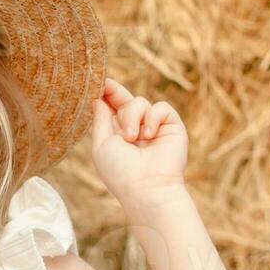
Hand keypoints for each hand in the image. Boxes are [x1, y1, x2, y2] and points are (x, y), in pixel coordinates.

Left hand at [89, 77, 188, 204]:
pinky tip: (148, 135)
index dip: (105, 93)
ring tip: (131, 138)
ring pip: (139, 102)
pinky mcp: (172, 126)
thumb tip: (97, 99)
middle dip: (115, 92)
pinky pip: (160, 108)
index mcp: (117, 134)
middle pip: (125, 100)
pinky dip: (152, 118)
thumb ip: (100, 121)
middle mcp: (136, 129)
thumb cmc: (120, 172)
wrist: (147, 188)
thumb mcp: (102, 145)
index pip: (111, 107)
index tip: (96, 81)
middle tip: (104, 85)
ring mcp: (154, 127)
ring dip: (132, 116)